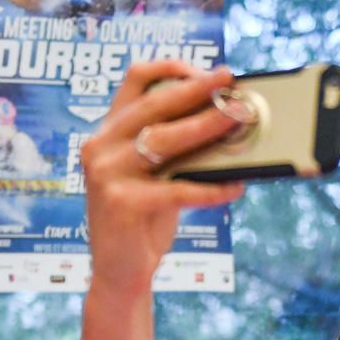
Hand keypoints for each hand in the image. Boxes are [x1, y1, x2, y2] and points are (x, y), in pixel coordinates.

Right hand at [81, 60, 245, 297]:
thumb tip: (230, 124)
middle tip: (232, 82)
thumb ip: (179, 151)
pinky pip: (177, 190)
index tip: (208, 72)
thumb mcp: (160, 176)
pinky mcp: (120, 203)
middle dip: (198, 90)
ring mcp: (105, 173)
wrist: (121, 270)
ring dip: (207, 127)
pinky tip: (236, 186)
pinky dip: (211, 189)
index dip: (172, 68)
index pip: (134, 81)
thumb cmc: (146, 220)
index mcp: (109, 132)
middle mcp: (100, 146)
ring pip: (164, 140)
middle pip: (155, 105)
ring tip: (239, 120)